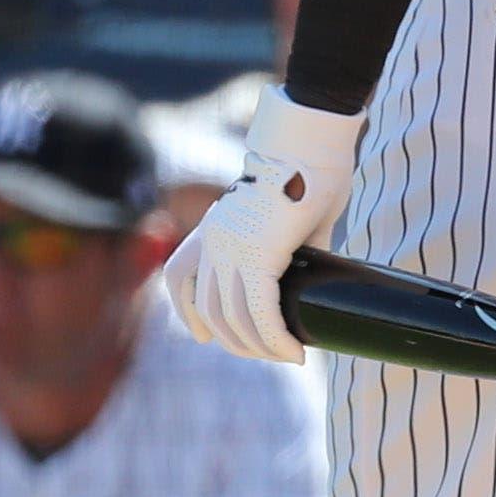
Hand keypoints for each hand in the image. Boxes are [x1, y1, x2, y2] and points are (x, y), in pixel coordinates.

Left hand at [163, 84, 360, 363]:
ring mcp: (232, 247)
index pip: (179, 275)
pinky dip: (277, 340)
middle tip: (269, 353)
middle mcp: (215, 240)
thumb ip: (295, 245)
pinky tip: (294, 352)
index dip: (186, 312)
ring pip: (235, 319)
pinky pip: (261, 313)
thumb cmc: (313, 168)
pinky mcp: (258, 254)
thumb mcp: (293, 215)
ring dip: (261, 348)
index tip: (204, 336)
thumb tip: (315, 274)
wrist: (312, 140)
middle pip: (211, 310)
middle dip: (237, 341)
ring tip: (288, 356)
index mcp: (215, 226)